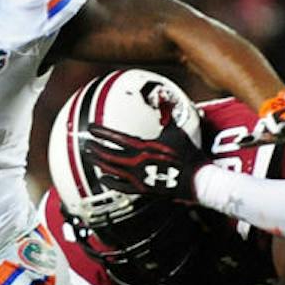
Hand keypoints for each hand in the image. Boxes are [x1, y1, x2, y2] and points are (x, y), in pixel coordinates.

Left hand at [82, 117, 208, 200]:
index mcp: (143, 147)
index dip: (102, 133)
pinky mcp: (142, 190)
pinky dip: (109, 182)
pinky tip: (103, 178)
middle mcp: (137, 163)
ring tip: (91, 158)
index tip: (92, 128)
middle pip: (109, 155)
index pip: (116, 138)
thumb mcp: (176, 131)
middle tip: (88, 144)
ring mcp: (138, 178)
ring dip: (99, 163)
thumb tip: (161, 94)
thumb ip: (165, 112)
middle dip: (96, 149)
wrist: (196, 180)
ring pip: (111, 170)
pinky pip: (120, 187)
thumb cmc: (188, 155)